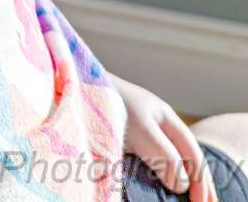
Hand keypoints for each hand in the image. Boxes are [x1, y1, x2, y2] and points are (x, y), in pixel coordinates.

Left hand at [107, 73, 218, 201]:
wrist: (79, 88)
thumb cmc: (112, 103)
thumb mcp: (144, 129)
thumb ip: (165, 156)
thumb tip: (181, 185)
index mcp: (166, 119)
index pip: (193, 154)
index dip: (201, 180)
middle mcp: (157, 127)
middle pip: (184, 159)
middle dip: (197, 184)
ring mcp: (140, 135)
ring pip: (167, 164)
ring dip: (179, 184)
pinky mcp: (124, 144)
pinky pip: (147, 165)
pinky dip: (158, 180)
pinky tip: (159, 192)